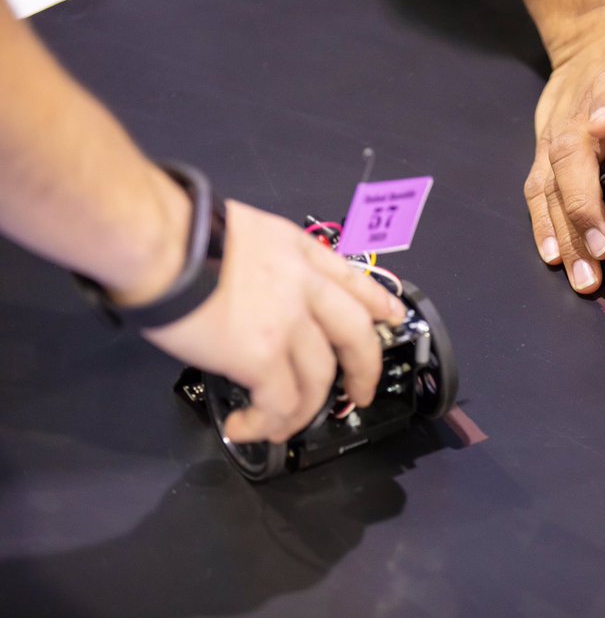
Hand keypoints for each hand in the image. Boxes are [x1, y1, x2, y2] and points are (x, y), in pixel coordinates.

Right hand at [144, 201, 406, 442]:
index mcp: (298, 250)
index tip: (391, 317)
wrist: (158, 242)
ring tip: (283, 426)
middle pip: (355, 333)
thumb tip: (255, 294)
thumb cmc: (180, 233)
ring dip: (304, 410)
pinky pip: (281, 402)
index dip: (377, 301)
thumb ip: (265, 263)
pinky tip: (248, 429)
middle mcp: (304, 285)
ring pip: (319, 378)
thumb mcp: (244, 230)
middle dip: (365, 368)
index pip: (352, 277)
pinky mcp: (264, 356)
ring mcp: (289, 323)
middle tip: (362, 392)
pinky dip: (268, 423)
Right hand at [526, 0, 604, 291]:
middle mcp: (580, 108)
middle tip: (603, 253)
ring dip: (564, 231)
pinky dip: (545, 224)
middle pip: (570, 155)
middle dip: (582, 208)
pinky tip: (556, 256)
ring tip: (584, 276)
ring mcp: (557, 129)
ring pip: (549, 182)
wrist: (601, 26)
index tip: (602, 124)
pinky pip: (539, 189)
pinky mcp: (545, 147)